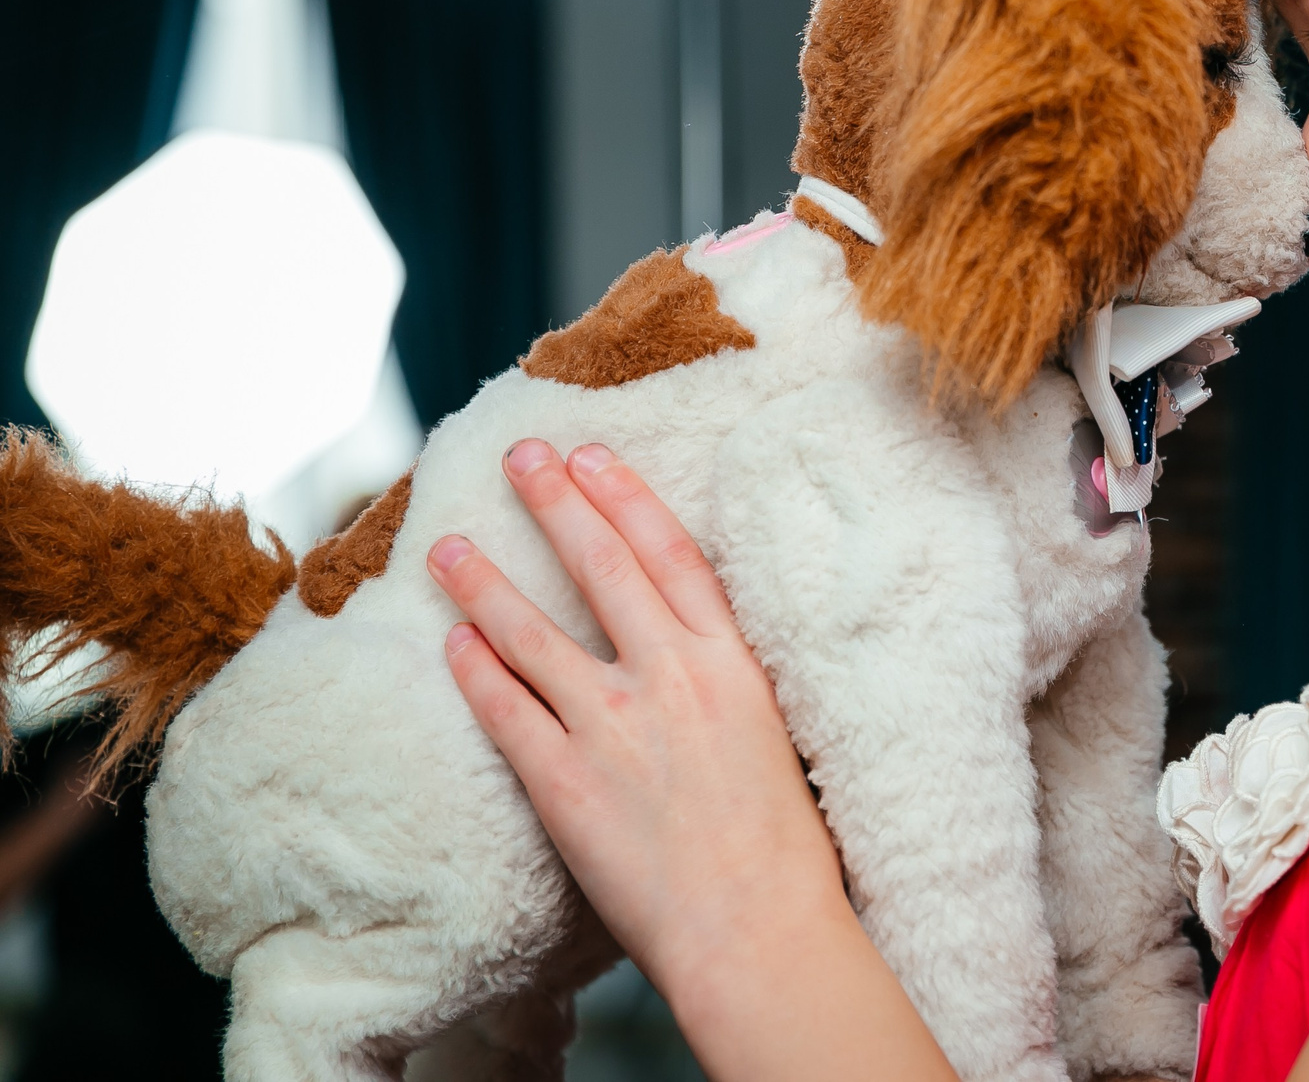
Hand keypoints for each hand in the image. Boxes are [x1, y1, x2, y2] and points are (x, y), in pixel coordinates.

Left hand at [432, 439, 957, 1080]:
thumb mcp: (775, 738)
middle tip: (520, 456)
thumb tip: (697, 657)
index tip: (593, 456)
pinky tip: (451, 644)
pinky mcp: (565, 784)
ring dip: (485, 583)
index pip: (670, 554)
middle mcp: (670, 679)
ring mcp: (613, 729)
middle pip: (601, 568)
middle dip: (555, 503)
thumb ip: (729, 689)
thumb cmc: (785, 851)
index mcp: (730, 665)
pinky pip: (506, 713)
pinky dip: (475, 672)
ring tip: (447, 547)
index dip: (626, 498)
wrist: (756, 928)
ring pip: (533, 633)